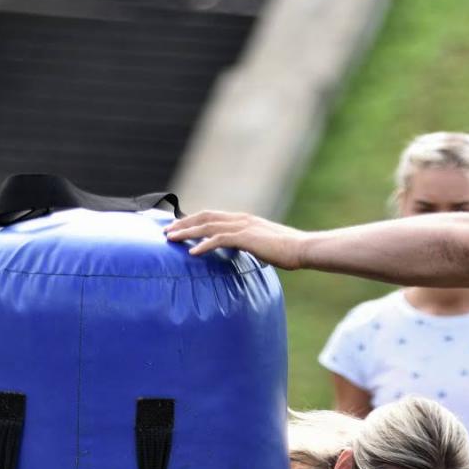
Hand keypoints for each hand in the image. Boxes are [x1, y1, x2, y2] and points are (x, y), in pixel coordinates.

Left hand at [164, 211, 308, 268]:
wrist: (302, 248)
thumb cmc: (287, 250)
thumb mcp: (263, 246)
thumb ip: (249, 246)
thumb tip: (241, 254)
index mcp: (243, 219)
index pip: (212, 215)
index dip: (193, 220)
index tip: (178, 227)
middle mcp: (240, 219)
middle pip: (204, 217)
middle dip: (183, 223)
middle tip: (166, 232)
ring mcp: (243, 226)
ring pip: (207, 226)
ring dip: (187, 232)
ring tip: (171, 239)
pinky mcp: (246, 237)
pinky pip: (219, 240)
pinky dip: (203, 245)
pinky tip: (192, 253)